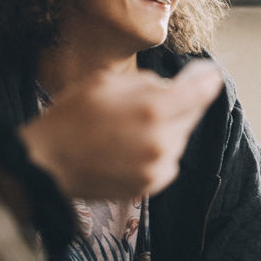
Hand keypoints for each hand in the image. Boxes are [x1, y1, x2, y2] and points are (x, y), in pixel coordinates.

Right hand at [19, 60, 223, 198]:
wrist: (48, 164)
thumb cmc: (71, 118)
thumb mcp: (105, 82)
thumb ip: (145, 82)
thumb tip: (172, 85)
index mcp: (152, 109)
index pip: (198, 93)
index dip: (208, 82)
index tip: (212, 75)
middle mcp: (162, 140)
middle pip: (191, 116)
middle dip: (183, 105)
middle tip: (167, 98)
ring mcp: (159, 166)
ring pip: (179, 139)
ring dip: (167, 129)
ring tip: (133, 126)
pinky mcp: (152, 185)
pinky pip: (168, 160)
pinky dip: (158, 151)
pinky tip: (132, 147)